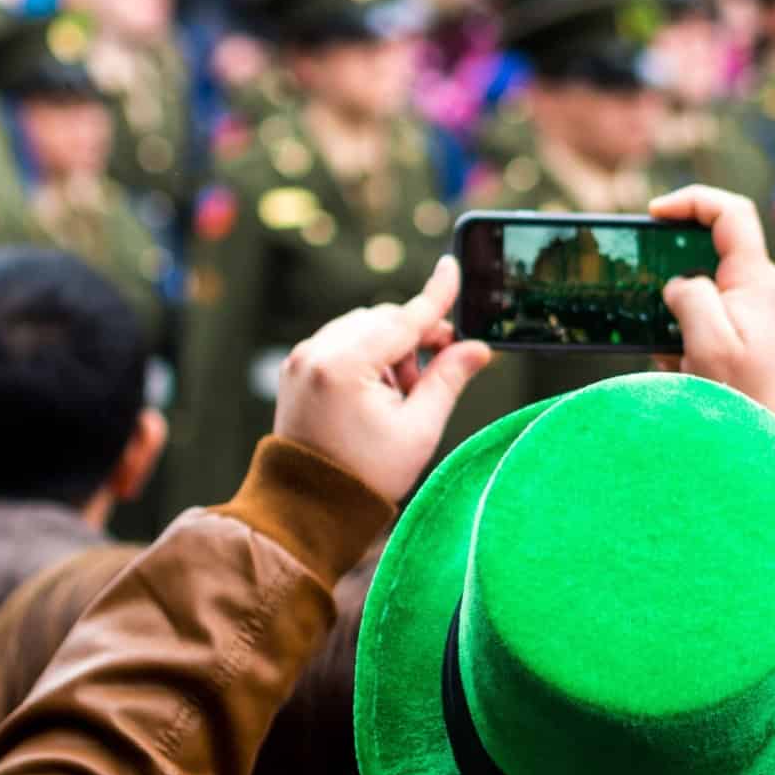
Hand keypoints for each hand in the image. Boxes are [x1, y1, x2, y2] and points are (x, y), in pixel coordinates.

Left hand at [274, 257, 491, 501]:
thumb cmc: (367, 474)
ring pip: (363, 328)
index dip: (436, 296)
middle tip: (438, 371)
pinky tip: (379, 393)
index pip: (403, 319)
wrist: (310, 507)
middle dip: (415, 338)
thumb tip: (477, 348)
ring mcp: (302, 359)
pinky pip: (341, 342)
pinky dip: (367, 356)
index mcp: (344, 366)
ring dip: (391, 348)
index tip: (453, 268)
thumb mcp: (419, 428)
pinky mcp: (297, 368)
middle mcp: (316, 353)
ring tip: (402, 394)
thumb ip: (448, 379)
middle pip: (383, 320)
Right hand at [650, 186, 774, 420]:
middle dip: (671, 259)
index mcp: (755, 278)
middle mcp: (758, 284)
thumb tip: (678, 284)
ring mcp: (752, 305)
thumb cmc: (746, 392)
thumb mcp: (709, 343)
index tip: (654, 213)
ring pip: (702, 279)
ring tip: (665, 341)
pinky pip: (705, 310)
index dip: (692, 201)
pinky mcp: (743, 327)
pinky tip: (677, 360)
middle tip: (644, 281)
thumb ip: (690, 297)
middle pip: (712, 242)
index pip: (731, 212)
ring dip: (674, 304)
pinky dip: (682, 328)